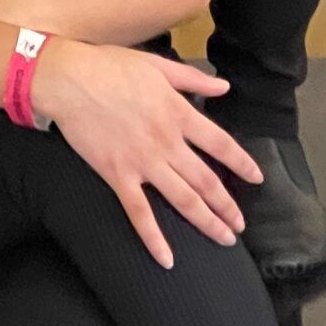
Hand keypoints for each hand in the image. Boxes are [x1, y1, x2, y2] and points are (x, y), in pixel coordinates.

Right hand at [31, 42, 262, 268]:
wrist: (69, 79)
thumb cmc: (110, 66)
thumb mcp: (157, 65)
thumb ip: (192, 80)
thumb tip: (224, 87)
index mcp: (177, 113)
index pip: (220, 144)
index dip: (241, 163)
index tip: (256, 178)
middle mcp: (166, 142)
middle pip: (206, 180)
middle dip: (227, 206)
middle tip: (240, 224)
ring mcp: (143, 162)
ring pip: (183, 200)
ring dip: (207, 222)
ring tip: (224, 238)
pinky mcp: (118, 175)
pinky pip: (139, 213)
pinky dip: (154, 238)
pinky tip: (167, 259)